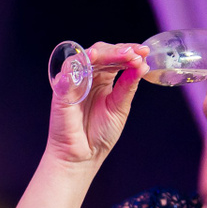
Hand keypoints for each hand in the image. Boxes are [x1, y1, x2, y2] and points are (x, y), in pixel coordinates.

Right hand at [46, 42, 150, 168]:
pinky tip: (92, 57)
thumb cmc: (99, 135)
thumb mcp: (120, 107)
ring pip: (87, 56)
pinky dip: (80, 62)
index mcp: (104, 79)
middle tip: (136, 53)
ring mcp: (75, 81)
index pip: (116, 57)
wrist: (82, 157)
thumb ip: (128, 85)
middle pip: (103, 52)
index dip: (130, 52)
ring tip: (124, 55)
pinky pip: (68, 70)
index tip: (145, 52)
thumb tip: (142, 64)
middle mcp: (89, 76)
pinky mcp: (61, 89)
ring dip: (106, 53)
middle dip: (120, 50)